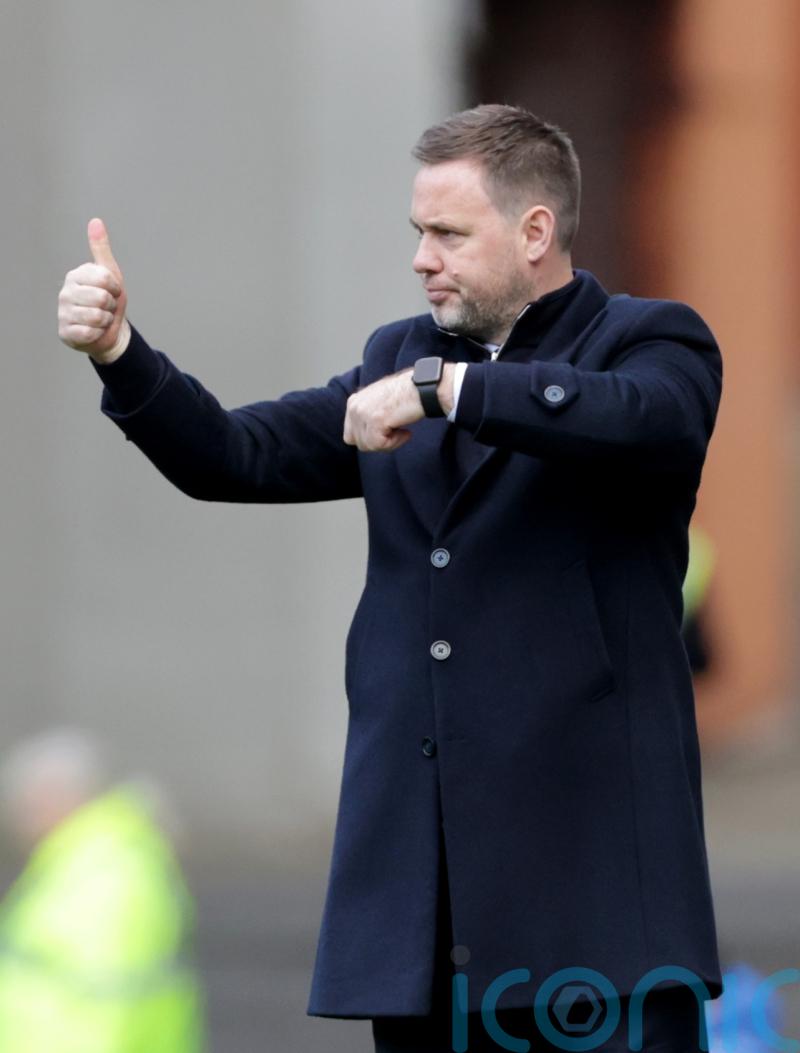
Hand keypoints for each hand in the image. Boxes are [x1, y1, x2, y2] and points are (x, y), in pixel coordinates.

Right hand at [58, 218, 129, 363]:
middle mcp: (65, 292)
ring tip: (100, 320)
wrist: (109, 332)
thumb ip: (101, 249)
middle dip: (110, 306)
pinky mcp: (65, 332)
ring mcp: (63, 312)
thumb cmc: (109, 301)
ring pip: (97, 316)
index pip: (105, 278)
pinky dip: (97, 334)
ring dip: (105, 321)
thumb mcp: (110, 274)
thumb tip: (95, 221)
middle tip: (105, 308)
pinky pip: (89, 333)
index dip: (115, 289)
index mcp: (76, 275)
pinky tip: (93, 331)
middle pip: (102, 298)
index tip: (112, 292)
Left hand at [343, 364, 454, 450]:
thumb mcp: (379, 402)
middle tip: (396, 431)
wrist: (423, 387)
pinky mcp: (375, 421)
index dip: (370, 438)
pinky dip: (396, 442)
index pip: (350, 436)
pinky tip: (406, 431)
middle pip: (360, 443)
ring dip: (389, 443)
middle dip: (378, 442)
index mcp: (353, 402)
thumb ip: (368, 415)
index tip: (387, 430)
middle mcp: (354, 407)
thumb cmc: (407, 394)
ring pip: (369, 446)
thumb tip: (364, 436)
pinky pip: (380, 445)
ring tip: (401, 429)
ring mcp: (363, 413)